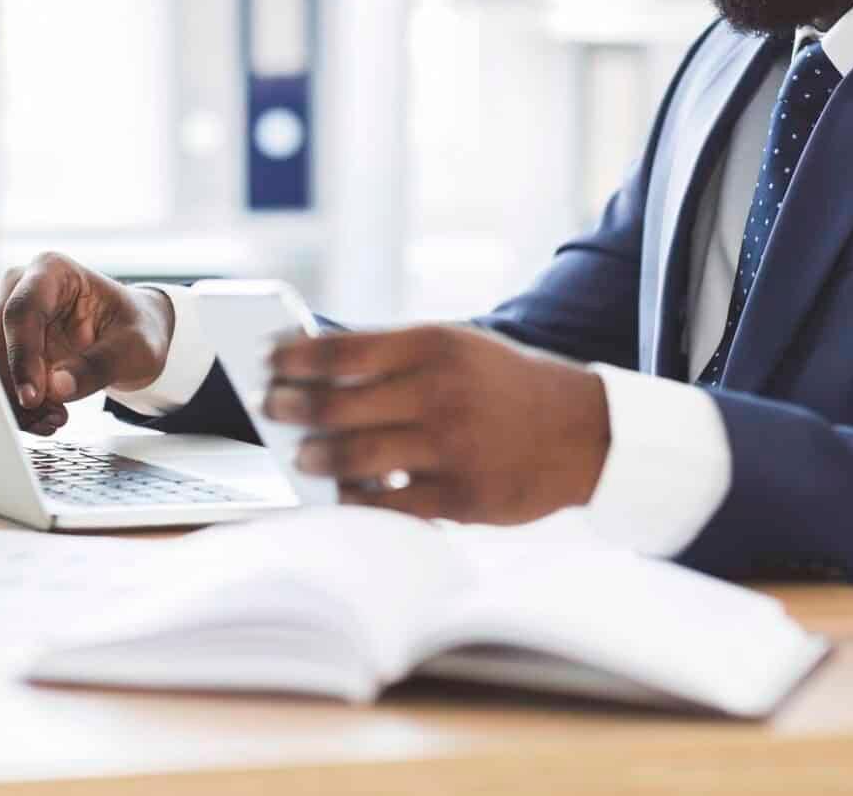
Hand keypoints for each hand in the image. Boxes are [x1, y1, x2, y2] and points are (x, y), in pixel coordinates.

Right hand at [0, 253, 173, 434]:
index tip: (33, 397)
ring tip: (55, 418)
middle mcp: (19, 287)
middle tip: (50, 416)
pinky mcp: (2, 345)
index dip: (22, 356)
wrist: (130, 338)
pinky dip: (16, 406)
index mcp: (52, 270)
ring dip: (16, 402)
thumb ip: (98, 366)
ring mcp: (5, 316)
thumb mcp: (134, 348)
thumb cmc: (135, 329)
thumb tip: (56, 387)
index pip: (22, 310)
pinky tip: (46, 417)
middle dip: (17, 387)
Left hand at [263, 324, 608, 522]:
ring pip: (356, 457)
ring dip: (317, 458)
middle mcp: (439, 392)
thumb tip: (315, 368)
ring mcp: (450, 446)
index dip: (294, 358)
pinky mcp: (462, 496)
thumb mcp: (457, 347)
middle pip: (338, 405)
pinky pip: (390, 505)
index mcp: (434, 346)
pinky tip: (345, 495)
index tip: (268, 362)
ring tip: (303, 458)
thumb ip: (393, 355)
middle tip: (272, 410)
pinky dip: (359, 501)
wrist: (584, 431)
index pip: (342, 351)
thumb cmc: (503, 384)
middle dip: (293, 409)